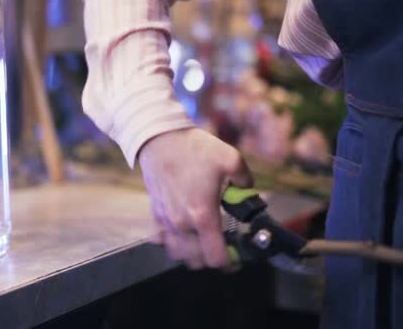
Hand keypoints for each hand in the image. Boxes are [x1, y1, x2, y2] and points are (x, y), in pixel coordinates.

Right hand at [139, 128, 252, 268]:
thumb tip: (247, 190)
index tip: (238, 256)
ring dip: (191, 254)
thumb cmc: (194, 149)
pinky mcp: (155, 213)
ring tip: (202, 242)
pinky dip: (171, 243)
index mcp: (203, 214)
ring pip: (177, 255)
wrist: (160, 139)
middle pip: (197, 262)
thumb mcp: (231, 159)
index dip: (230, 263)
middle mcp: (182, 223)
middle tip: (223, 248)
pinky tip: (181, 233)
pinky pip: (160, 241)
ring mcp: (166, 220)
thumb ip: (245, 180)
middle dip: (212, 260)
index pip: (216, 258)